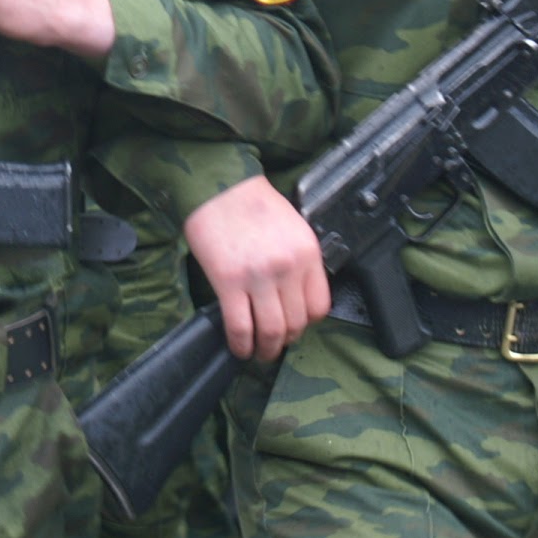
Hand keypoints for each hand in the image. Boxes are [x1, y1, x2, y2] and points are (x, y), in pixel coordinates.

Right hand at [182, 175, 328, 361]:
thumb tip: (294, 296)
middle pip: (295, 323)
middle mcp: (287, 267)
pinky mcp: (228, 282)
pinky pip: (240, 326)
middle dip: (285, 340)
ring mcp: (258, 276)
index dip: (306, 323)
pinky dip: (241, 344)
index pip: (319, 307)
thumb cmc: (252, 203)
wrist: (218, 186)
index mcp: (307, 252)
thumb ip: (298, 260)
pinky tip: (239, 347)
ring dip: (265, 349)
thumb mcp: (293, 227)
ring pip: (271, 331)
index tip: (294, 325)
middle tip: (274, 343)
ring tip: (258, 352)